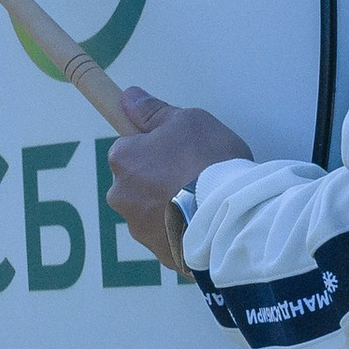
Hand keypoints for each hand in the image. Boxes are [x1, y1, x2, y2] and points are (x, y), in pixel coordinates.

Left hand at [106, 90, 254, 268]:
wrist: (228, 217)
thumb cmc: (207, 163)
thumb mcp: (186, 120)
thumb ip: (153, 111)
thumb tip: (129, 98)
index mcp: (122, 160)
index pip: (128, 148)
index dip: (154, 146)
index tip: (175, 149)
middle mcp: (121, 195)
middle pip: (137, 180)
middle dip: (160, 177)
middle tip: (195, 173)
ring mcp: (137, 226)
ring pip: (151, 208)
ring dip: (169, 204)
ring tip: (204, 199)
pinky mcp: (157, 250)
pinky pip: (166, 233)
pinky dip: (180, 227)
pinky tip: (202, 220)